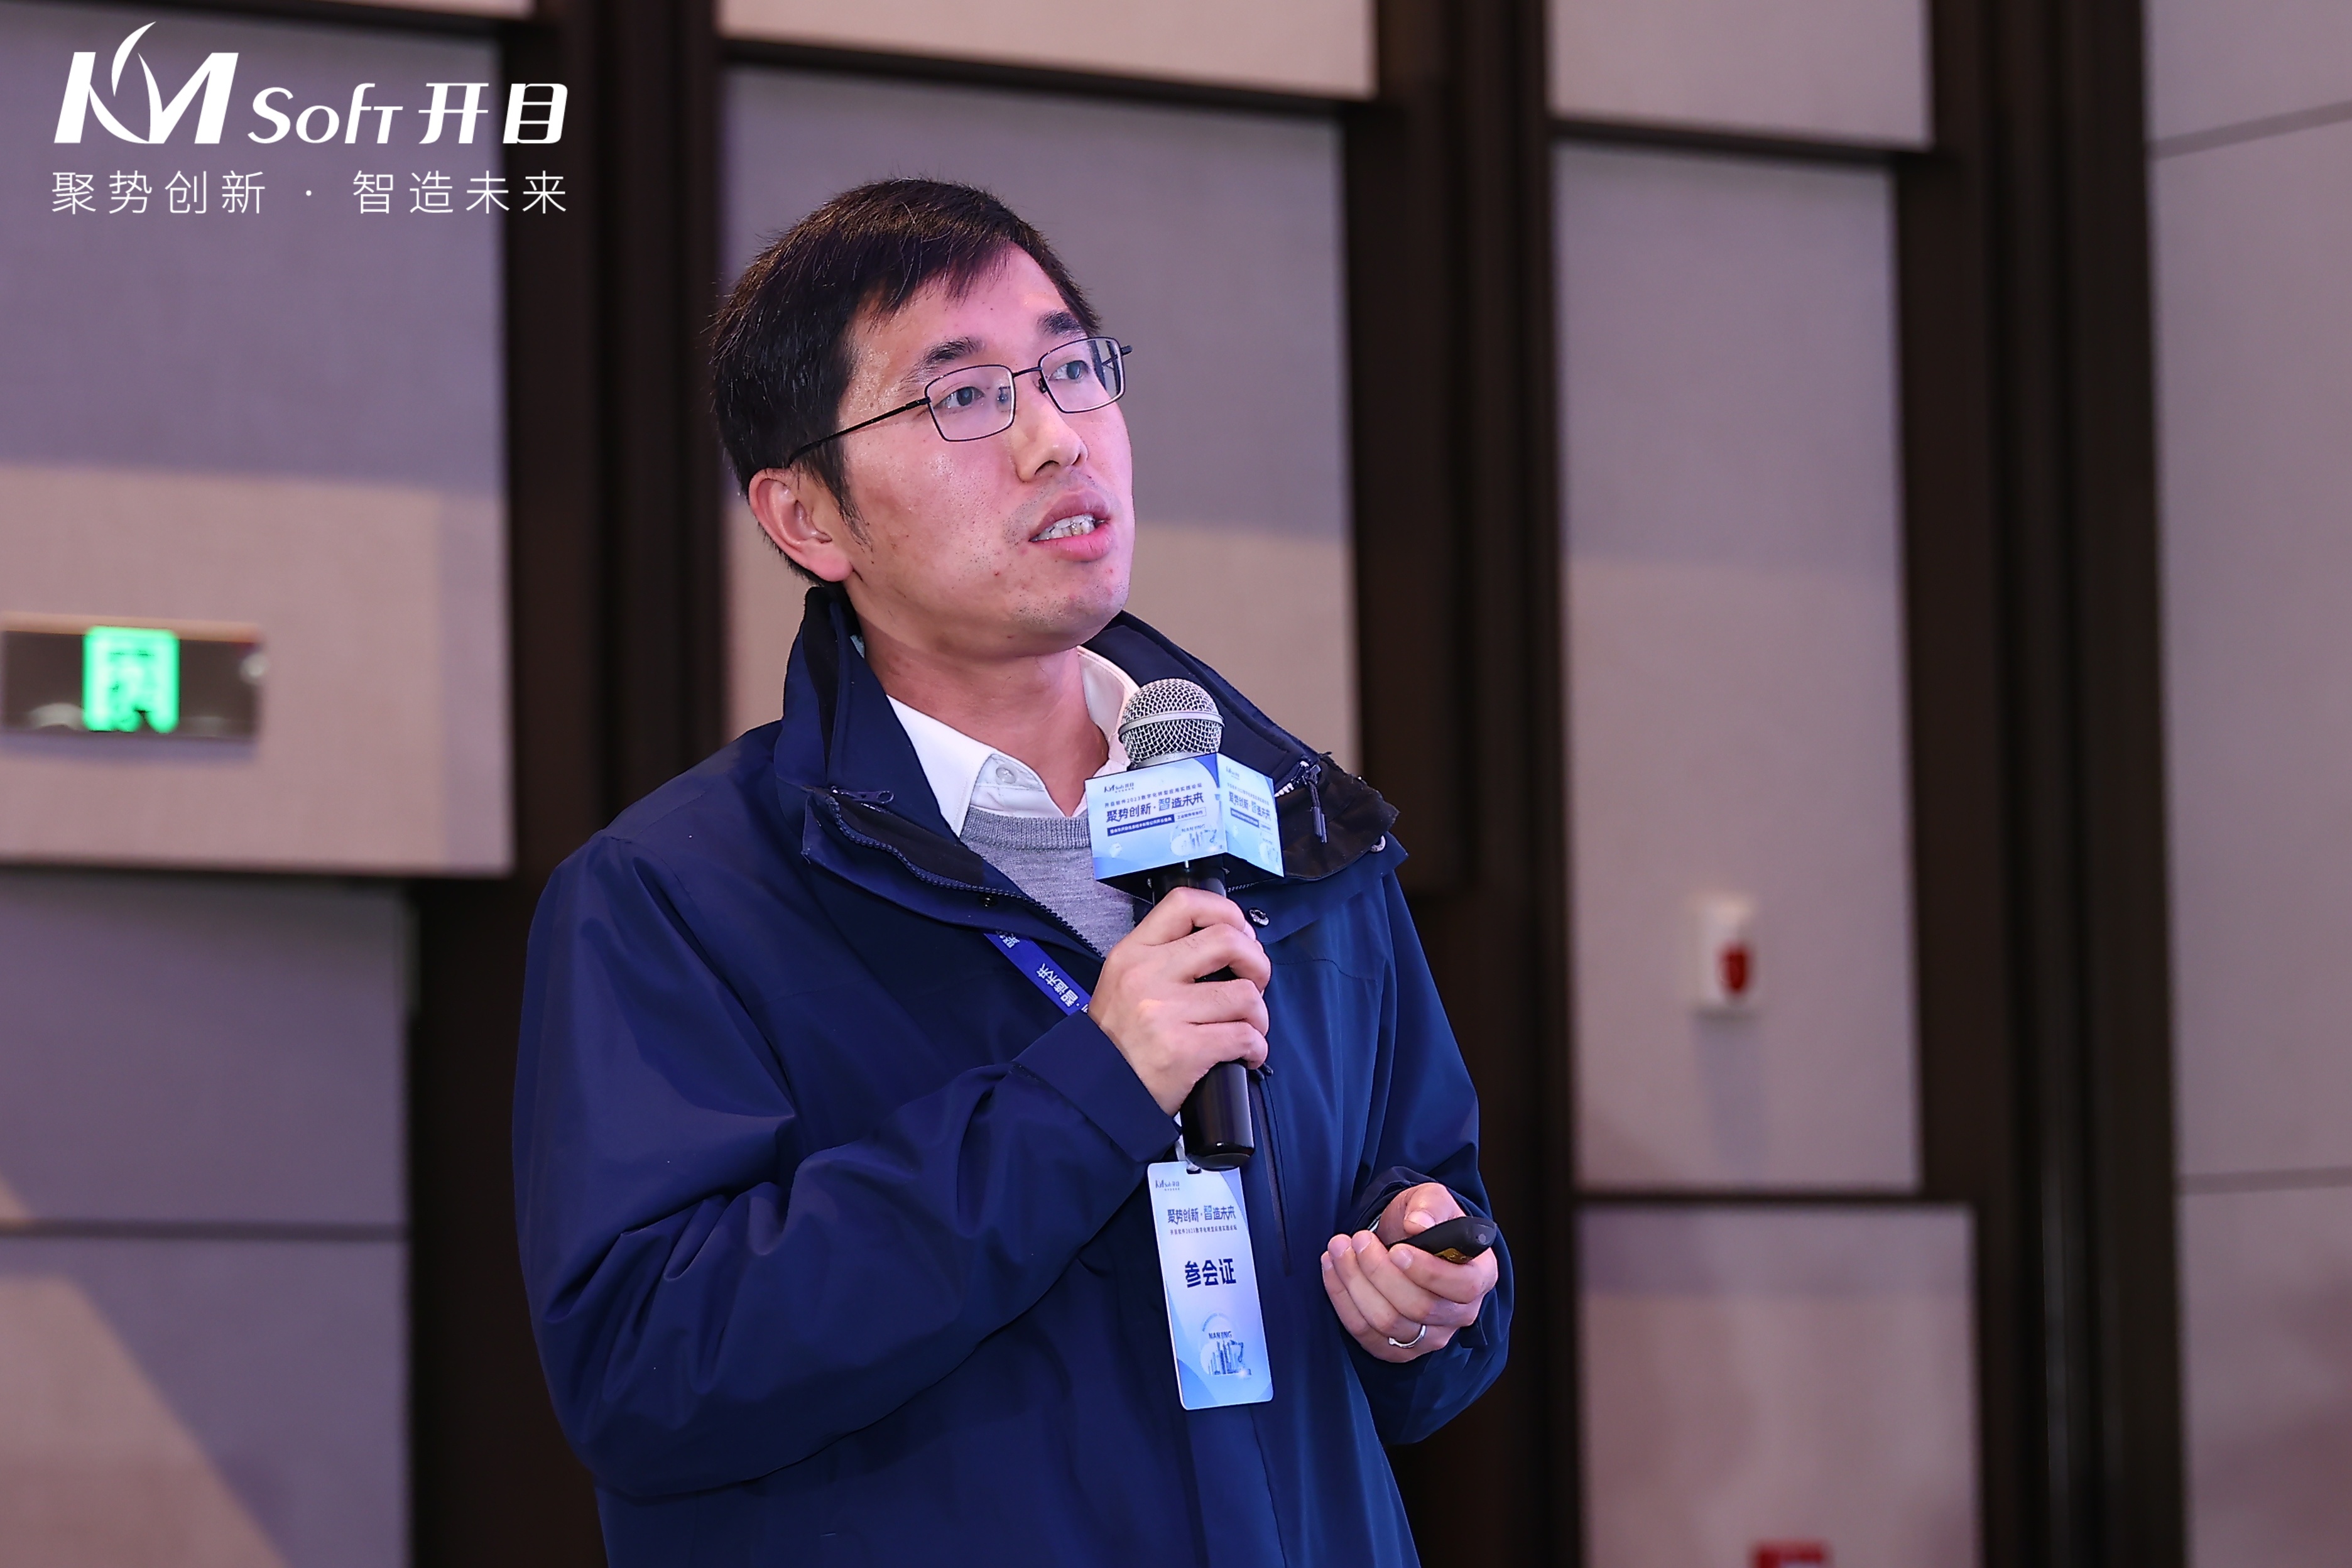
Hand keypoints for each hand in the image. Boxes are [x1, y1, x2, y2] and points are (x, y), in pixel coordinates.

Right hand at [1088, 886, 1270, 1114]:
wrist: (1096, 1092)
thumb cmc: (1118, 1040)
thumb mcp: (1124, 981)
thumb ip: (1165, 956)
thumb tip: (1229, 943)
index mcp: (1134, 953)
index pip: (1185, 904)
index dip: (1226, 912)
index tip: (1240, 934)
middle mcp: (1148, 976)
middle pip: (1228, 941)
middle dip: (1257, 962)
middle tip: (1255, 982)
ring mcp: (1166, 1012)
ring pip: (1245, 995)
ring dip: (1258, 1015)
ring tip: (1248, 1027)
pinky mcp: (1184, 1050)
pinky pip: (1244, 1037)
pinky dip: (1256, 1048)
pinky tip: (1246, 1055)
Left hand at [1321, 1182, 1498, 1363]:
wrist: (1406, 1241)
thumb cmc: (1426, 1222)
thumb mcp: (1432, 1200)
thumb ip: (1430, 1205)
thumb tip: (1418, 1224)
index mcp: (1480, 1275)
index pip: (1463, 1287)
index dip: (1428, 1272)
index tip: (1397, 1249)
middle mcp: (1460, 1313)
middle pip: (1419, 1307)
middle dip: (1379, 1271)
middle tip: (1357, 1238)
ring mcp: (1430, 1337)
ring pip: (1388, 1322)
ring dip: (1355, 1284)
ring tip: (1338, 1247)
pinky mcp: (1398, 1349)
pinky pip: (1365, 1334)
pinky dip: (1342, 1300)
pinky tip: (1331, 1268)